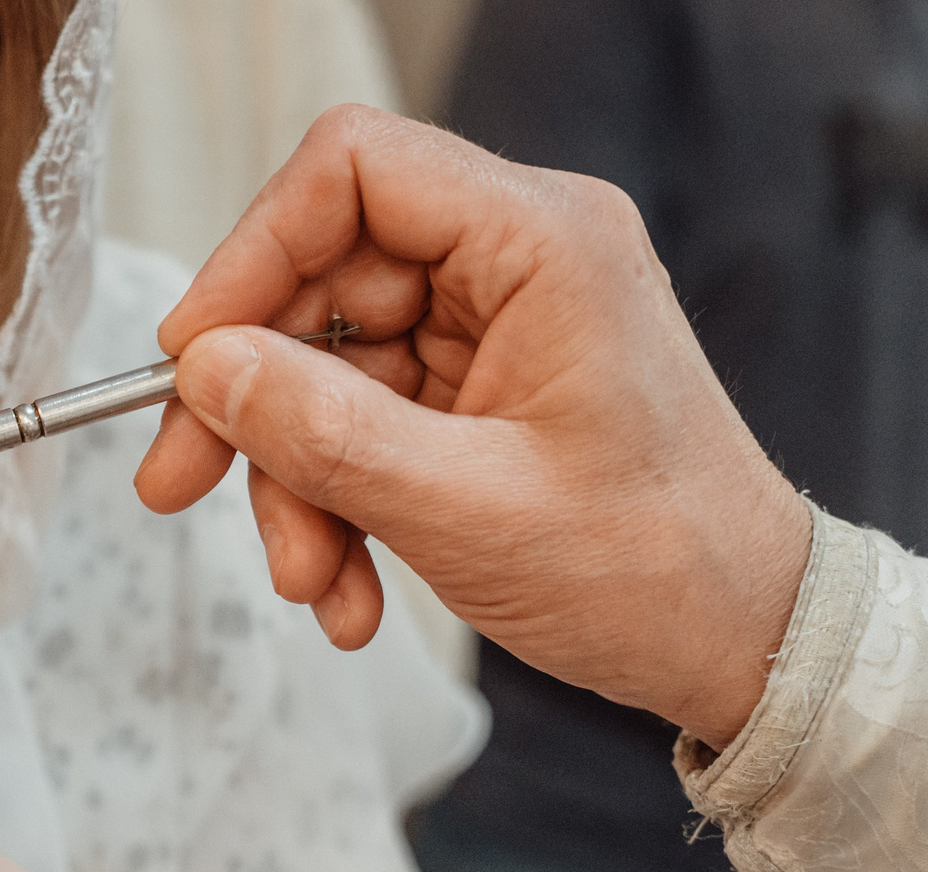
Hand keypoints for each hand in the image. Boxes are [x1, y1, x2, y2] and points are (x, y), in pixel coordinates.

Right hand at [133, 105, 810, 747]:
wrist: (744, 644)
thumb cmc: (656, 570)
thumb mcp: (465, 509)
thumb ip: (324, 433)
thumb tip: (207, 370)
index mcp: (542, 242)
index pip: (353, 172)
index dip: (252, 255)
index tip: (194, 359)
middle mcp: (518, 263)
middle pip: (323, 281)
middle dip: (255, 404)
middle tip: (183, 486)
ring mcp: (497, 331)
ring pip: (331, 369)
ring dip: (298, 484)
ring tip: (314, 585)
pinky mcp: (483, 396)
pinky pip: (366, 426)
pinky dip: (339, 506)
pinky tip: (350, 593)